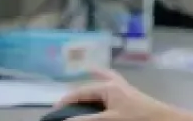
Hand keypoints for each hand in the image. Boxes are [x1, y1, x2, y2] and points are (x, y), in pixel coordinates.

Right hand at [57, 69, 186, 120]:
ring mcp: (123, 90)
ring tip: (74, 93)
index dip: (65, 102)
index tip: (53, 112)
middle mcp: (114, 85)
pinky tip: (99, 76)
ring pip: (100, 86)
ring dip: (88, 90)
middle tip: (62, 109)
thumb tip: (67, 120)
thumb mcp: (111, 119)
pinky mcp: (130, 97)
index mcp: (108, 87)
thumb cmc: (139, 118)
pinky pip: (112, 86)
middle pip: (89, 89)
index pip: (80, 92)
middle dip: (75, 97)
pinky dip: (103, 81)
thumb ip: (88, 120)